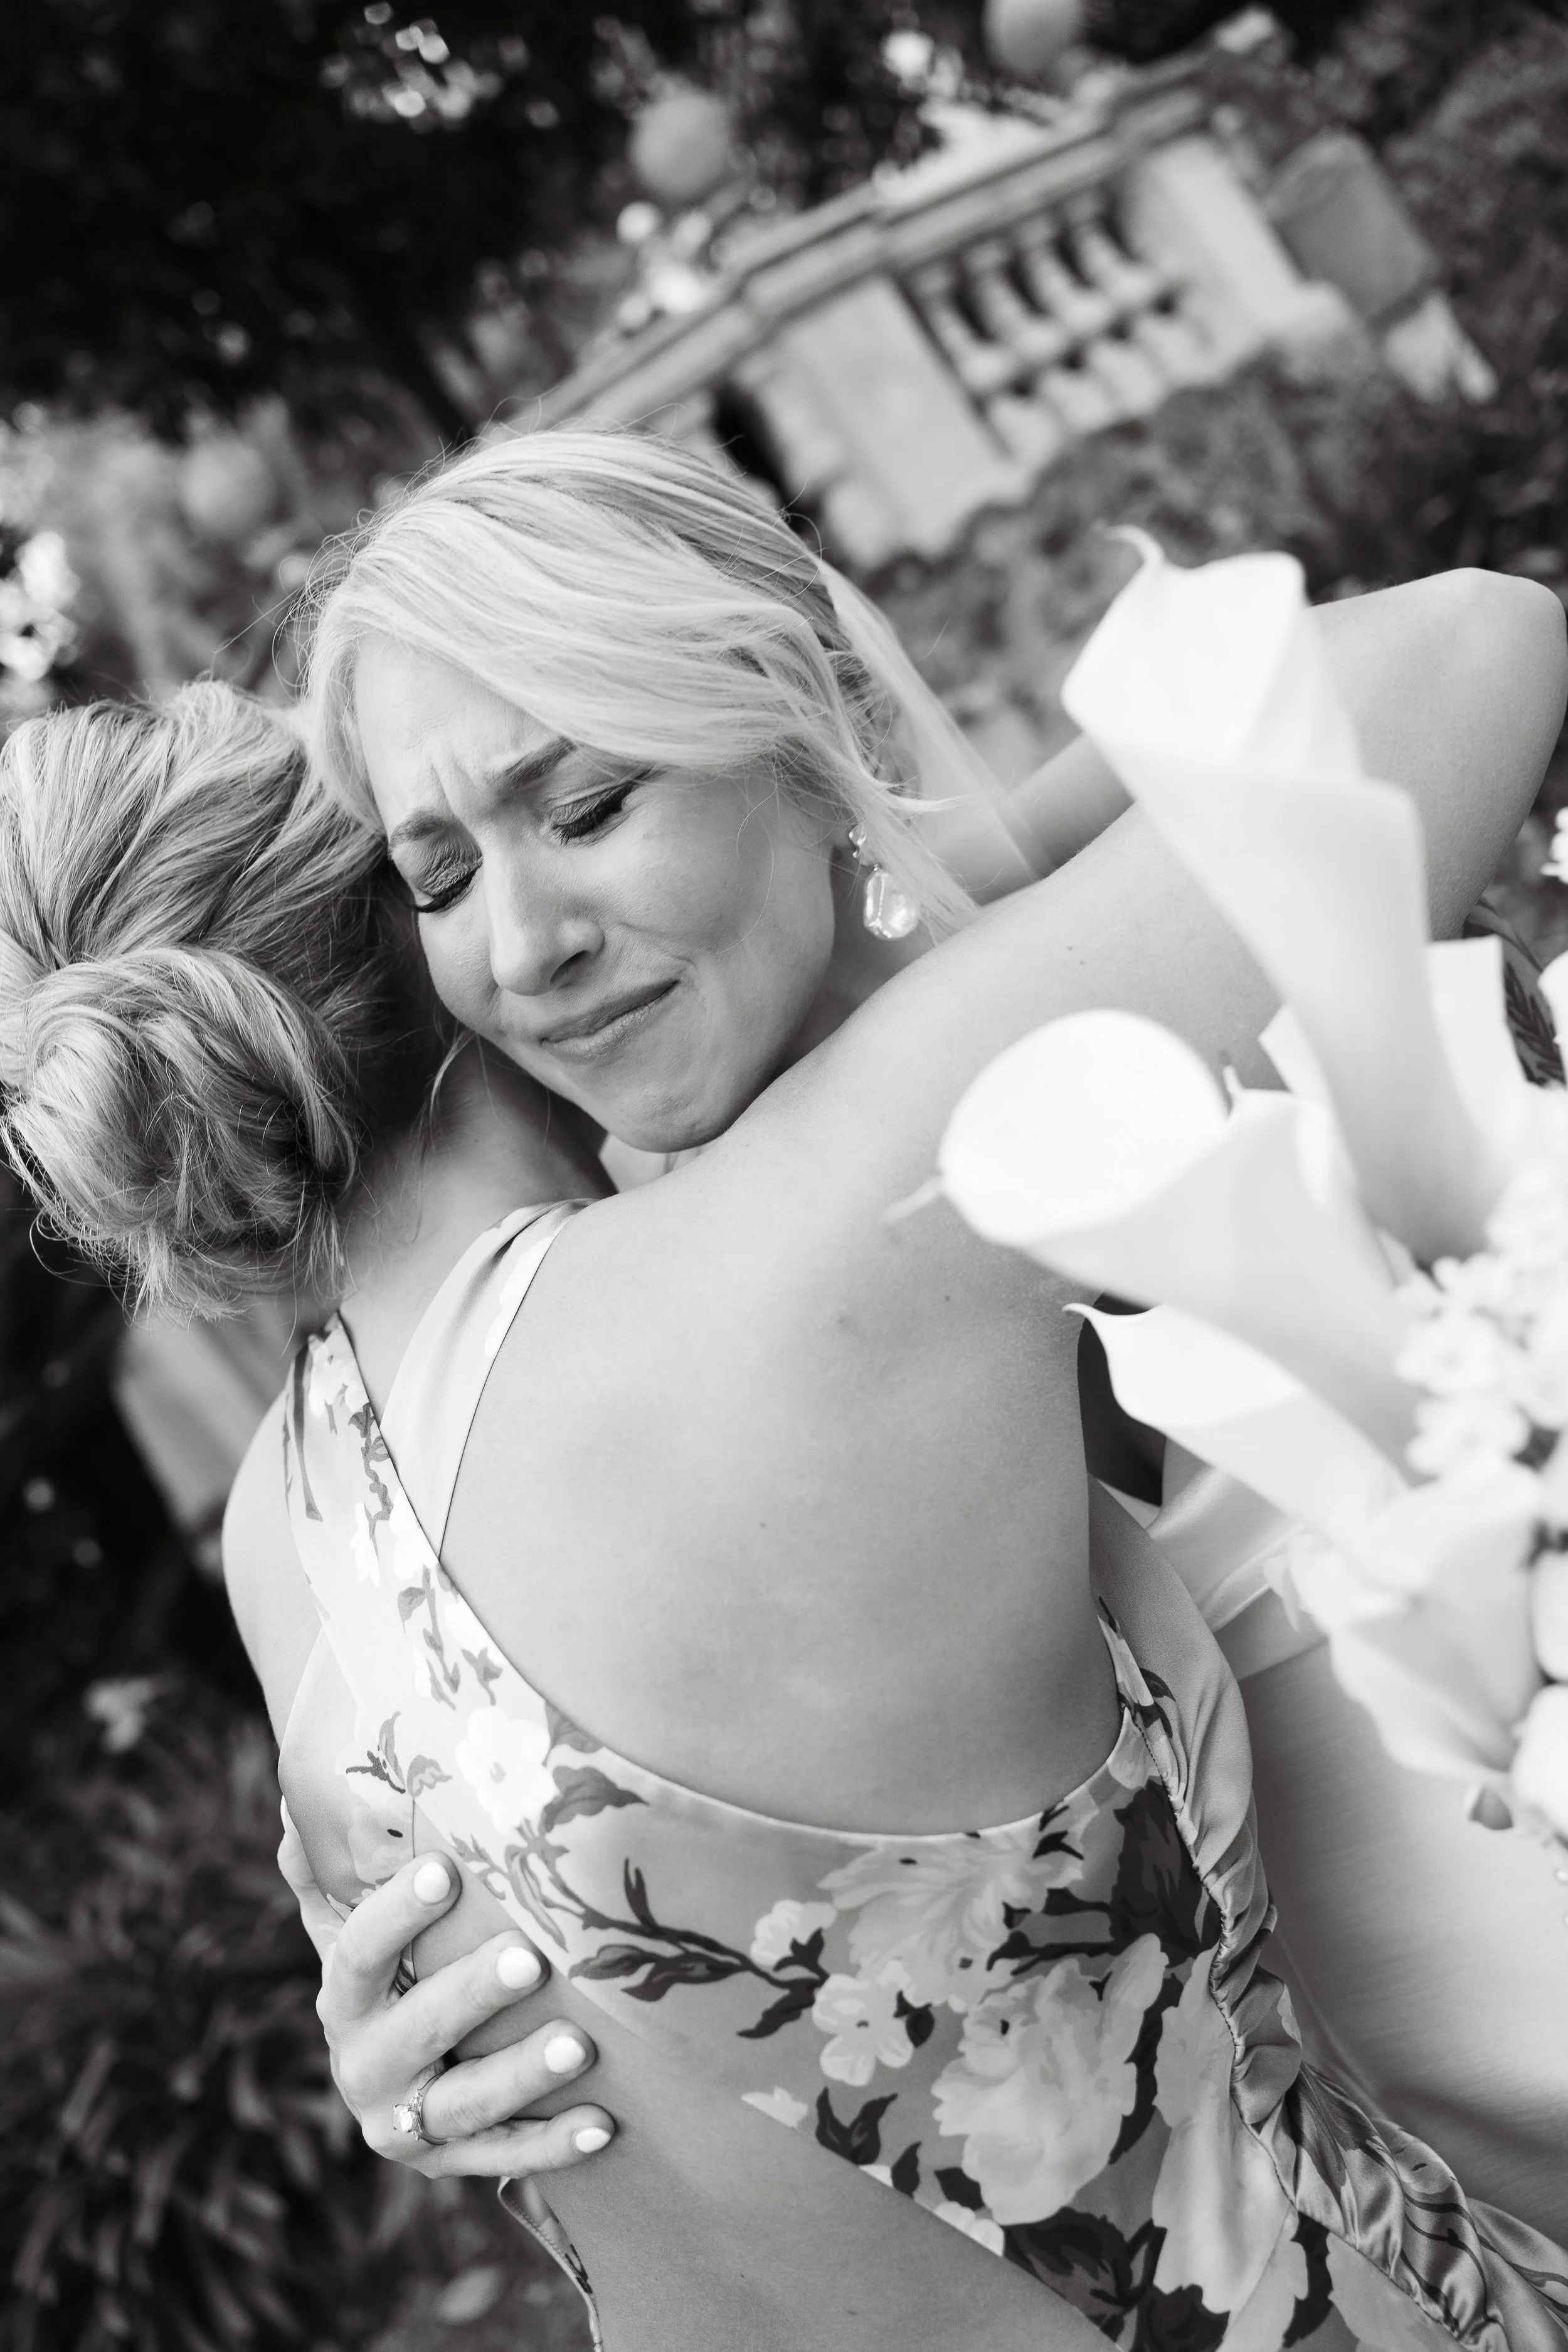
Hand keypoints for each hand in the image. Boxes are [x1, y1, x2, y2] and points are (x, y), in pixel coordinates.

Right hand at [280, 1805, 614, 2178]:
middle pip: (416, 2030)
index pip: (359, 1952)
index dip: (397, 1913)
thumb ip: (327, 1862)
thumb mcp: (347, 1918)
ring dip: (521, 2075)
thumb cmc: (389, 1967)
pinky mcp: (447, 2163)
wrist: (393, 2076)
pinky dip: (552, 2146)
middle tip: (530, 1958)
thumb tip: (294, 1794)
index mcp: (343, 1997)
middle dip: (472, 1994)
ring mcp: (404, 2122)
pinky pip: (503, 2158)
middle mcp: (364, 2064)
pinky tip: (603, 2125)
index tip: (445, 1871)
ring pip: (464, 2105)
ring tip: (579, 2044)